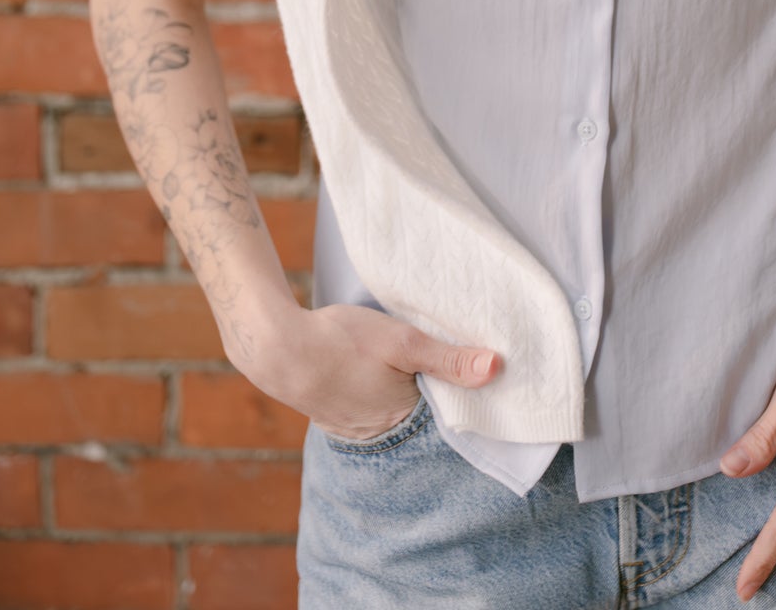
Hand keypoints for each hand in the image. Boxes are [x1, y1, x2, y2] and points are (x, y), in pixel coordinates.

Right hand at [245, 301, 500, 442]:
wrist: (278, 348)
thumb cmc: (343, 341)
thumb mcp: (403, 341)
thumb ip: (449, 358)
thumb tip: (497, 368)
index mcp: (404, 418)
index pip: (448, 414)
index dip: (464, 394)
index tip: (482, 375)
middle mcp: (382, 433)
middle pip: (422, 414)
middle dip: (436, 394)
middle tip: (451, 363)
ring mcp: (356, 427)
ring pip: (396, 411)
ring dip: (407, 393)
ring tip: (417, 367)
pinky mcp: (337, 416)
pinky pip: (371, 409)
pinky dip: (381, 394)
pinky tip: (381, 374)